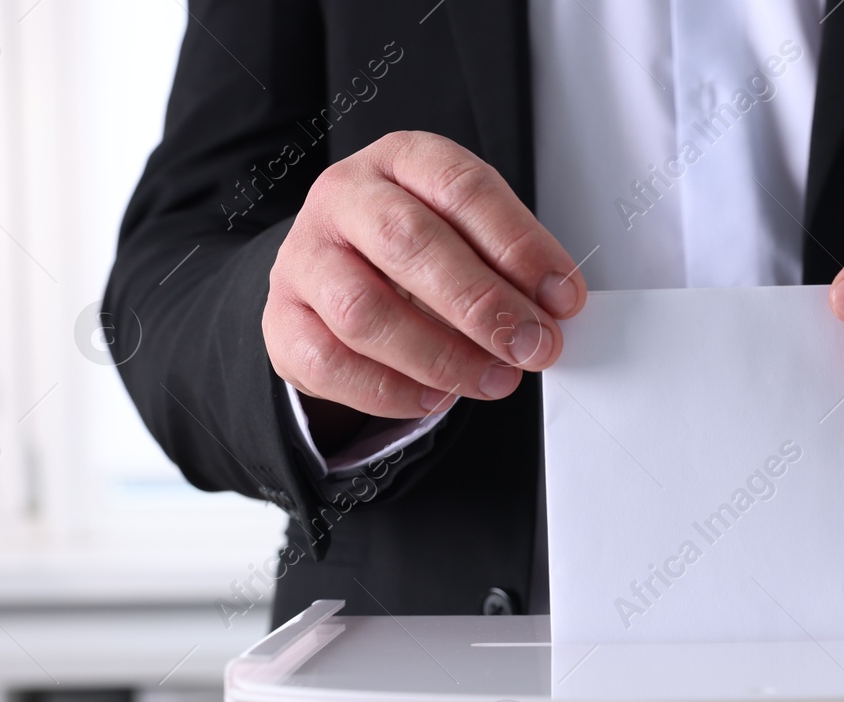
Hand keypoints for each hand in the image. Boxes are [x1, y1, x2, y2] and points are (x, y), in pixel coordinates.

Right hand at [263, 131, 586, 421]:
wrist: (336, 275)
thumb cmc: (416, 252)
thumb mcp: (469, 235)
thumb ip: (510, 264)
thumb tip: (554, 309)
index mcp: (402, 160)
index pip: (461, 187)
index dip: (518, 244)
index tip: (562, 297)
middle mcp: (344, 198)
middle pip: (408, 241)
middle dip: (482, 303)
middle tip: (532, 345)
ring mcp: (304, 258)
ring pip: (364, 308)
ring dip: (442, 356)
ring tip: (495, 379)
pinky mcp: (282, 319)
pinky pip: (330, 362)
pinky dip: (390, 391)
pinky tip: (436, 399)